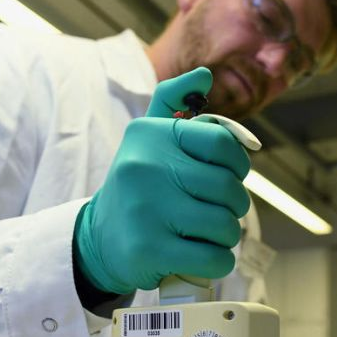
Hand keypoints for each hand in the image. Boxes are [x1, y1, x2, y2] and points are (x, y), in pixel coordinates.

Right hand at [74, 67, 251, 293]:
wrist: (98, 240)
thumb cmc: (138, 186)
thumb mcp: (147, 138)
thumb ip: (174, 101)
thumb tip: (204, 75)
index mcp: (151, 135)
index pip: (223, 144)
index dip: (238, 164)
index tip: (229, 175)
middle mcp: (145, 167)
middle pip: (229, 189)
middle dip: (233, 206)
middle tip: (215, 211)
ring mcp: (146, 210)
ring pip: (226, 226)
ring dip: (225, 236)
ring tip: (204, 233)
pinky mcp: (149, 249)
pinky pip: (215, 257)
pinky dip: (217, 261)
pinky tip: (201, 256)